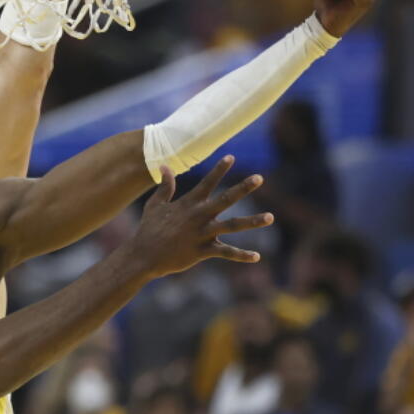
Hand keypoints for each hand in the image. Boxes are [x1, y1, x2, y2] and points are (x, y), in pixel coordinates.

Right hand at [130, 157, 272, 277]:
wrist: (143, 256)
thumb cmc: (149, 230)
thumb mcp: (155, 205)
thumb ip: (165, 186)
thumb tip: (165, 166)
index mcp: (188, 204)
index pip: (207, 183)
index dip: (219, 169)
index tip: (231, 157)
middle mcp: (198, 216)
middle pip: (225, 199)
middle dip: (243, 188)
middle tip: (260, 178)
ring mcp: (201, 234)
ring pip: (232, 226)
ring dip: (252, 221)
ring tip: (271, 217)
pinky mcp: (202, 251)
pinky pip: (225, 252)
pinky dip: (241, 255)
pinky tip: (257, 256)